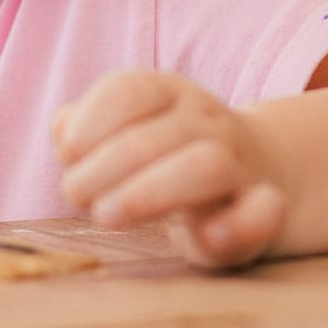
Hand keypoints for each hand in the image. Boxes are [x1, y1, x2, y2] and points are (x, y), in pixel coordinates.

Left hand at [52, 70, 286, 270]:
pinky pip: (266, 210)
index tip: (66, 155)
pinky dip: (240, 224)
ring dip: (148, 192)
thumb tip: (61, 131)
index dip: (89, 123)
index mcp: (171, 93)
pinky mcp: (262, 212)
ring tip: (106, 215)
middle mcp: (208, 122)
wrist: (259, 173)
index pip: (128, 91)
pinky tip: (208, 236)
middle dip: (106, 166)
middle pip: (159, 134)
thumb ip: (87, 126)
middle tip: (75, 195)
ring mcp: (240, 165)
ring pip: (207, 166)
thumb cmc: (169, 154)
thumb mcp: (129, 129)